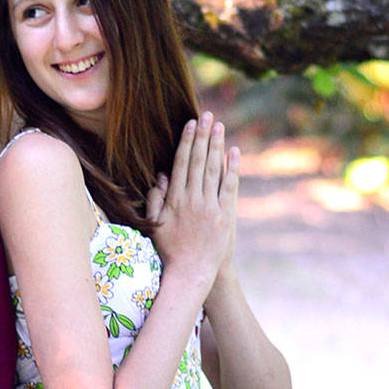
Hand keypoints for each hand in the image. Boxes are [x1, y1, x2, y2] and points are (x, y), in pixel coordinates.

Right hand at [145, 113, 238, 288]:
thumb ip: (156, 199)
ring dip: (216, 145)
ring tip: (218, 126)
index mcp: (174, 200)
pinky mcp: (225, 215)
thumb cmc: (170, 251)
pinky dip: (231, 168)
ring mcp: (210, 207)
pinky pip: (229, 186)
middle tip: (207, 115)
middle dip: (202, 136)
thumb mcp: (155, 224)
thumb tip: (162, 176)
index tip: (190, 124)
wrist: (191, 273)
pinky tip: (233, 151)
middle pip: (198, 161)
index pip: (181, 163)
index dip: (186, 142)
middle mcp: (192, 199)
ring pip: (213, 169)